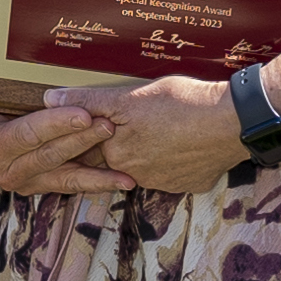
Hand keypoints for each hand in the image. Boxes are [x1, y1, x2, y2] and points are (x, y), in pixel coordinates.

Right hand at [0, 98, 115, 198]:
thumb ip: (18, 89)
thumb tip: (51, 87)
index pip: (30, 133)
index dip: (58, 123)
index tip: (85, 114)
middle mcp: (6, 169)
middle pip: (51, 154)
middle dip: (83, 140)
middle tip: (110, 127)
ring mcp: (25, 182)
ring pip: (66, 177)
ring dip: (98, 173)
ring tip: (125, 174)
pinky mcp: (41, 187)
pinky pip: (72, 185)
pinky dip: (97, 182)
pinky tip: (120, 181)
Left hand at [68, 73, 246, 199]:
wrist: (231, 123)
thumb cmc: (180, 104)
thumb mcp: (128, 95)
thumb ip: (88, 100)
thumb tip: (49, 100)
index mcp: (116, 154)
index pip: (93, 147)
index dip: (98, 130)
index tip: (115, 117)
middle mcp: (136, 175)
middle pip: (120, 157)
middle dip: (125, 139)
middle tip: (144, 118)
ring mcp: (164, 182)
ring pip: (147, 164)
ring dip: (150, 150)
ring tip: (165, 125)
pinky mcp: (188, 184)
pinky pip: (175, 172)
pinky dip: (176, 158)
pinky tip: (184, 139)